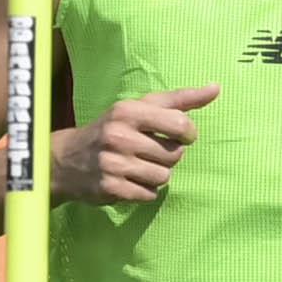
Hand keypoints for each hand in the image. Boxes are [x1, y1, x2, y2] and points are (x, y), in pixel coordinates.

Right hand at [56, 84, 216, 206]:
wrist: (66, 159)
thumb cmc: (114, 128)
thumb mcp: (141, 107)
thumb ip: (180, 99)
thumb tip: (216, 87)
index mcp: (128, 111)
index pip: (180, 123)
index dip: (188, 133)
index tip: (181, 134)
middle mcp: (118, 135)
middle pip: (175, 154)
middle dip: (169, 155)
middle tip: (149, 151)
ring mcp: (112, 163)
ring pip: (164, 176)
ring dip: (157, 174)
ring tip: (138, 166)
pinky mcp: (110, 188)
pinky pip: (150, 194)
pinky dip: (145, 190)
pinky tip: (130, 180)